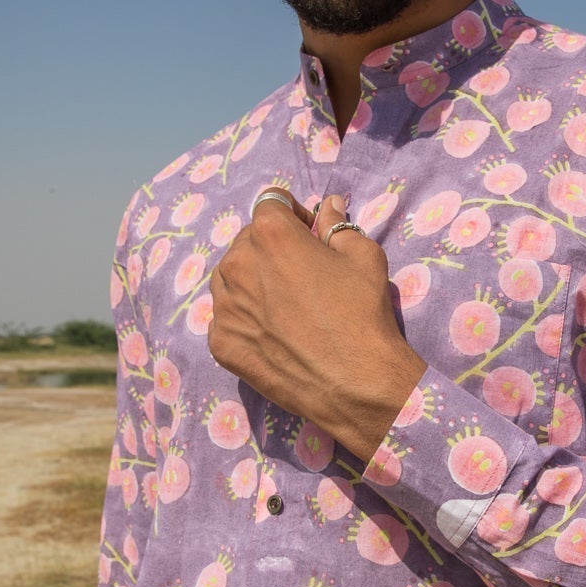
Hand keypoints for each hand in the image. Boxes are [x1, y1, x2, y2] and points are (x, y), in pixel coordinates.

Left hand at [207, 191, 425, 464]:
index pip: (271, 204)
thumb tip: (329, 206)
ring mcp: (224, 306)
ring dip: (252, 282)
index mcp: (270, 234)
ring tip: (284, 306)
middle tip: (301, 275)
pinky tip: (274, 334)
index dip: (294, 215)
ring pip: (231, 279)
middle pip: (248, 241)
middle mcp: (237, 264)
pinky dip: (246, 320)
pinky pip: (227, 318)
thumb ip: (337, 225)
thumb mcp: (363, 256)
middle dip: (271, 249)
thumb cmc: (362, 313)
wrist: (356, 382)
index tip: (309, 234)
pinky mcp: (221, 342)